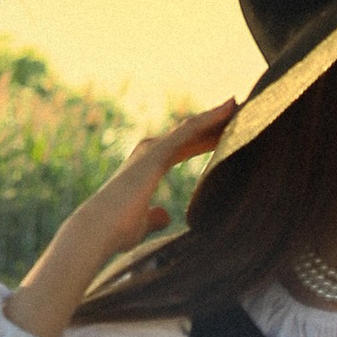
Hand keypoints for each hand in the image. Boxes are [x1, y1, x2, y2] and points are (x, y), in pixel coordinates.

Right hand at [4, 98, 237, 336]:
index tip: (225, 135)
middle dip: (212, 125)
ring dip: (214, 116)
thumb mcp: (142, 224)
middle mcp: (148, 154)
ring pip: (190, 127)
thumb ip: (153, 217)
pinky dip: (208, 119)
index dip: (203, 142)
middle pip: (188, 134)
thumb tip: (164, 215)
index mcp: (147, 169)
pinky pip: (188, 131)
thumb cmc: (115, 231)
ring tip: (238, 104)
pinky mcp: (155, 154)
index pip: (182, 149)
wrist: (97, 232)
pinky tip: (228, 109)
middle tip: (239, 113)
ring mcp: (151, 151)